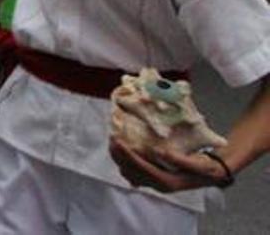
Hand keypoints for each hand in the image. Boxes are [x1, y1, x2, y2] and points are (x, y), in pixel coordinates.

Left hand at [109, 138, 232, 192]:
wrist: (212, 174)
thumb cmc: (206, 168)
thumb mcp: (199, 164)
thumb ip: (180, 159)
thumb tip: (160, 152)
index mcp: (168, 182)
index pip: (142, 168)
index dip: (128, 155)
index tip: (118, 142)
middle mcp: (159, 185)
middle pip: (132, 172)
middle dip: (119, 156)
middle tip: (112, 139)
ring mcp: (156, 184)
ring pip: (130, 174)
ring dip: (120, 160)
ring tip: (114, 143)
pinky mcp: (155, 179)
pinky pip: (134, 174)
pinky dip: (126, 163)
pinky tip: (122, 152)